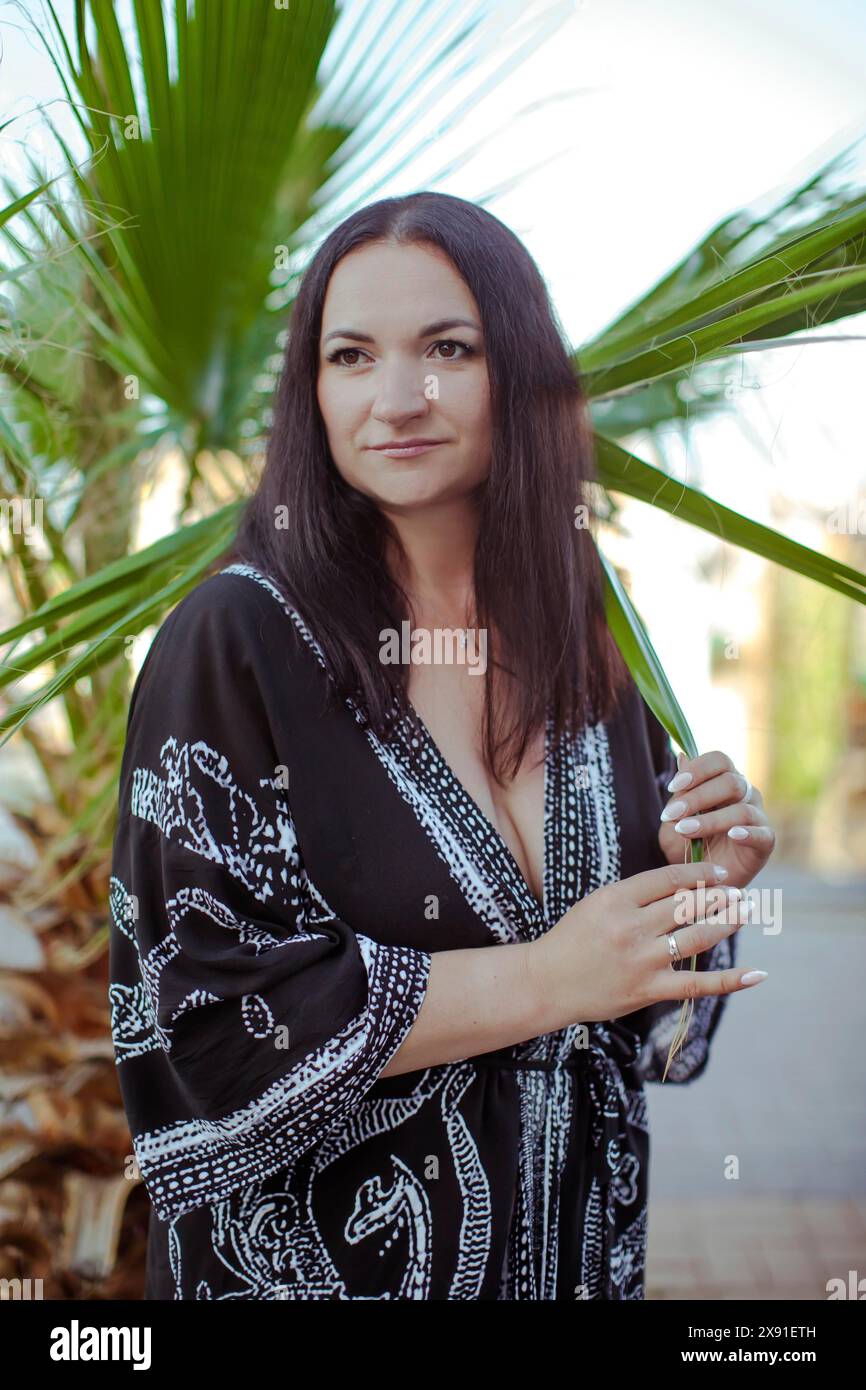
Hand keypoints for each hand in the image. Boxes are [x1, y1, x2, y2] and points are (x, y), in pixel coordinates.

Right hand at [529, 861, 760, 1032]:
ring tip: (748, 912)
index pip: (669, 878)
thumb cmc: (572, 939)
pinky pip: (697, 984)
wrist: (547, 982)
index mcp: (616, 899)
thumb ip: (635, 895)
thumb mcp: (597, 904)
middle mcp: (631, 927)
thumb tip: (681, 885)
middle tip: (739, 891)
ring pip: (698, 936)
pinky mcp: (649, 989)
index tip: (717, 871)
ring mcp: (642, 959)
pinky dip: (730, 980)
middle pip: (688, 904)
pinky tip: (756, 974)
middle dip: (720, 894)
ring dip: (728, 922)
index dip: (699, 872)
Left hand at [658, 750, 774, 890]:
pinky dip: (748, 833)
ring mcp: (758, 817)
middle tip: (672, 814)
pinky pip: (762, 834)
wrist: (699, 879)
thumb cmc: (689, 843)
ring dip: (710, 820)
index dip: (698, 769)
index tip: (673, 787)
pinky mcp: (765, 843)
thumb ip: (681, 791)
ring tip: (685, 830)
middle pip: (731, 781)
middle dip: (698, 797)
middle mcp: (746, 794)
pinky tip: (732, 836)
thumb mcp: (676, 817)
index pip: (719, 760)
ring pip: (742, 809)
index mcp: (725, 780)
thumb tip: (681, 756)